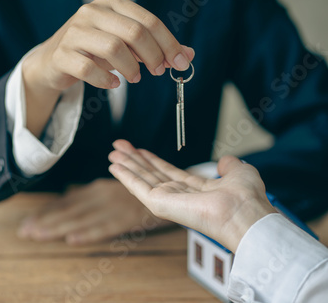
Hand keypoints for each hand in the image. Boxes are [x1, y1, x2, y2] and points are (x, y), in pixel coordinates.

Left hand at [17, 178, 171, 244]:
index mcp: (96, 190)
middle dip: (45, 222)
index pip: (65, 203)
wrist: (172, 186)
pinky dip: (89, 234)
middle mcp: (101, 195)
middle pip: (68, 211)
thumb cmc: (138, 190)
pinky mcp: (129, 217)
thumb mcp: (111, 189)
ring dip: (58, 228)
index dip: (45, 213)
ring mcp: (114, 205)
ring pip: (82, 219)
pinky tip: (73, 240)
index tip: (26, 224)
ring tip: (38, 236)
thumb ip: (89, 195)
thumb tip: (66, 197)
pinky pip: (106, 227)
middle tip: (25, 232)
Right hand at [21, 0, 194, 136]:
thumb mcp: (125, 44)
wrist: (53, 61)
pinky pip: (89, 68)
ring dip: (131, 68)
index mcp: (110, 3)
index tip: (181, 62)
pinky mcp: (62, 54)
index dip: (169, 43)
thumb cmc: (93, 50)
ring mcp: (74, 32)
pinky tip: (113, 84)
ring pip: (113, 48)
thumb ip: (154, 47)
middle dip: (153, 55)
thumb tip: (188, 55)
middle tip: (158, 71)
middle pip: (134, 32)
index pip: (148, 21)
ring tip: (134, 78)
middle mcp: (91, 12)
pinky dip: (106, 80)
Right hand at [108, 140, 276, 251]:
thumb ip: (229, 165)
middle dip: (135, 160)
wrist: (243, 212)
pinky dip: (125, 176)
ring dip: (127, 165)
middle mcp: (180, 196)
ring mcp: (168, 201)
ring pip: (142, 179)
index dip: (153, 160)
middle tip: (119, 146)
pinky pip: (138, 188)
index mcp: (196, 190)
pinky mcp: (160, 204)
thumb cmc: (246, 197)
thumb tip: (225, 160)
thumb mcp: (239, 172)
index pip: (168, 173)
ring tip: (113, 152)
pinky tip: (115, 166)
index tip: (140, 149)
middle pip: (151, 174)